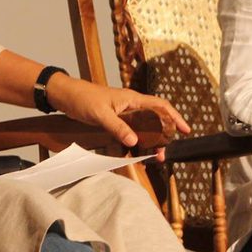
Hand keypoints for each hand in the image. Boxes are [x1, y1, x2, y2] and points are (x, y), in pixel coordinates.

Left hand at [47, 75, 190, 151]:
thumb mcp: (101, 114)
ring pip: (144, 128)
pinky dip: (135, 143)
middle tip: (165, 152)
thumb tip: (135, 142)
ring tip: (154, 156)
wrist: (65, 95)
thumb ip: (118, 127)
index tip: (185, 130)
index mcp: (133, 99)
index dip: (175, 117)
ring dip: (150, 142)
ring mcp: (124, 114)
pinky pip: (131, 133)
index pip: (161, 106)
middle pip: (156, 119)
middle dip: (164, 135)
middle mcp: (132, 106)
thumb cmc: (84, 98)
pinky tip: (136, 153)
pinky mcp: (115, 121)